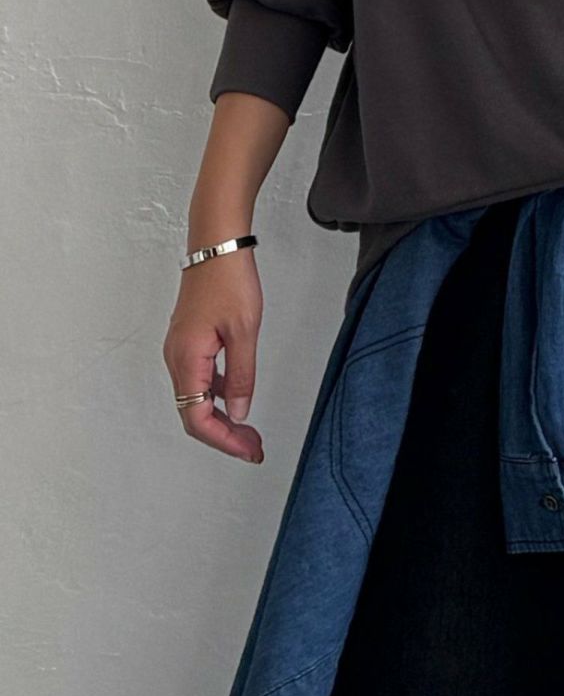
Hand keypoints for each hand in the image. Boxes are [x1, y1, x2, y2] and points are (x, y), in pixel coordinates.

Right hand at [162, 248, 264, 463]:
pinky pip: (200, 379)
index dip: (224, 440)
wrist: (216, 245)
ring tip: (250, 430)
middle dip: (224, 435)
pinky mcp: (189, 341)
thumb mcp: (245, 331)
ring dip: (222, 417)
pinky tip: (239, 396)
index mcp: (186, 359)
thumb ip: (242, 375)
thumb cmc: (229, 280)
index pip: (197, 418)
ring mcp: (181, 350)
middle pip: (194, 413)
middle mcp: (176, 358)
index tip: (249, 449)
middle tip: (254, 447)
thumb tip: (241, 411)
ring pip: (196, 398)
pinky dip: (219, 395)